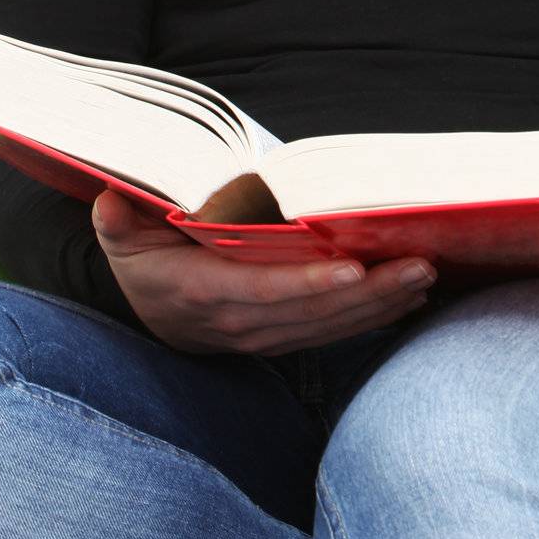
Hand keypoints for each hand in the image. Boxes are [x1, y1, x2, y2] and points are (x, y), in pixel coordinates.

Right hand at [90, 189, 436, 355]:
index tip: (351, 269)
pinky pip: (331, 333)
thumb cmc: (144, 259)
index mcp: (200, 292)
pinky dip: (372, 318)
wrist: (150, 315)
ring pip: (328, 325)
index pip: (261, 290)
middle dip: (368, 291)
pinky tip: (410, 299)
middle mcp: (237, 322)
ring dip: (381, 304)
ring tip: (425, 276)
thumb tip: (112, 199)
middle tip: (418, 264)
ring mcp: (263, 336)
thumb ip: (118, 219)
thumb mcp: (122, 237)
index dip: (307, 283)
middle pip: (310, 311)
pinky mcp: (283, 339)